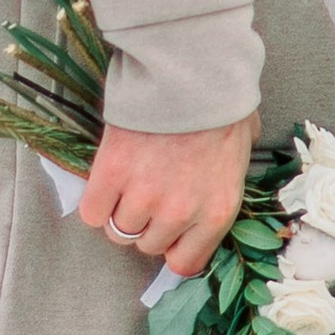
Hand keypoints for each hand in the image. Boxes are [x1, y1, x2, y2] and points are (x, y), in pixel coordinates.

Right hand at [80, 114, 255, 279]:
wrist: (192, 71)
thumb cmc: (222, 105)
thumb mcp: (242, 153)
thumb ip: (225, 181)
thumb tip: (215, 186)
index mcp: (217, 211)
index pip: (185, 263)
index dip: (173, 248)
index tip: (168, 234)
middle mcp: (180, 212)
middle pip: (148, 245)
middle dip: (148, 225)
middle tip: (149, 194)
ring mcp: (144, 195)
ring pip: (119, 231)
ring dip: (121, 213)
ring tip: (128, 184)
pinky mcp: (112, 174)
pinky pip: (93, 212)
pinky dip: (97, 202)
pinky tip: (108, 182)